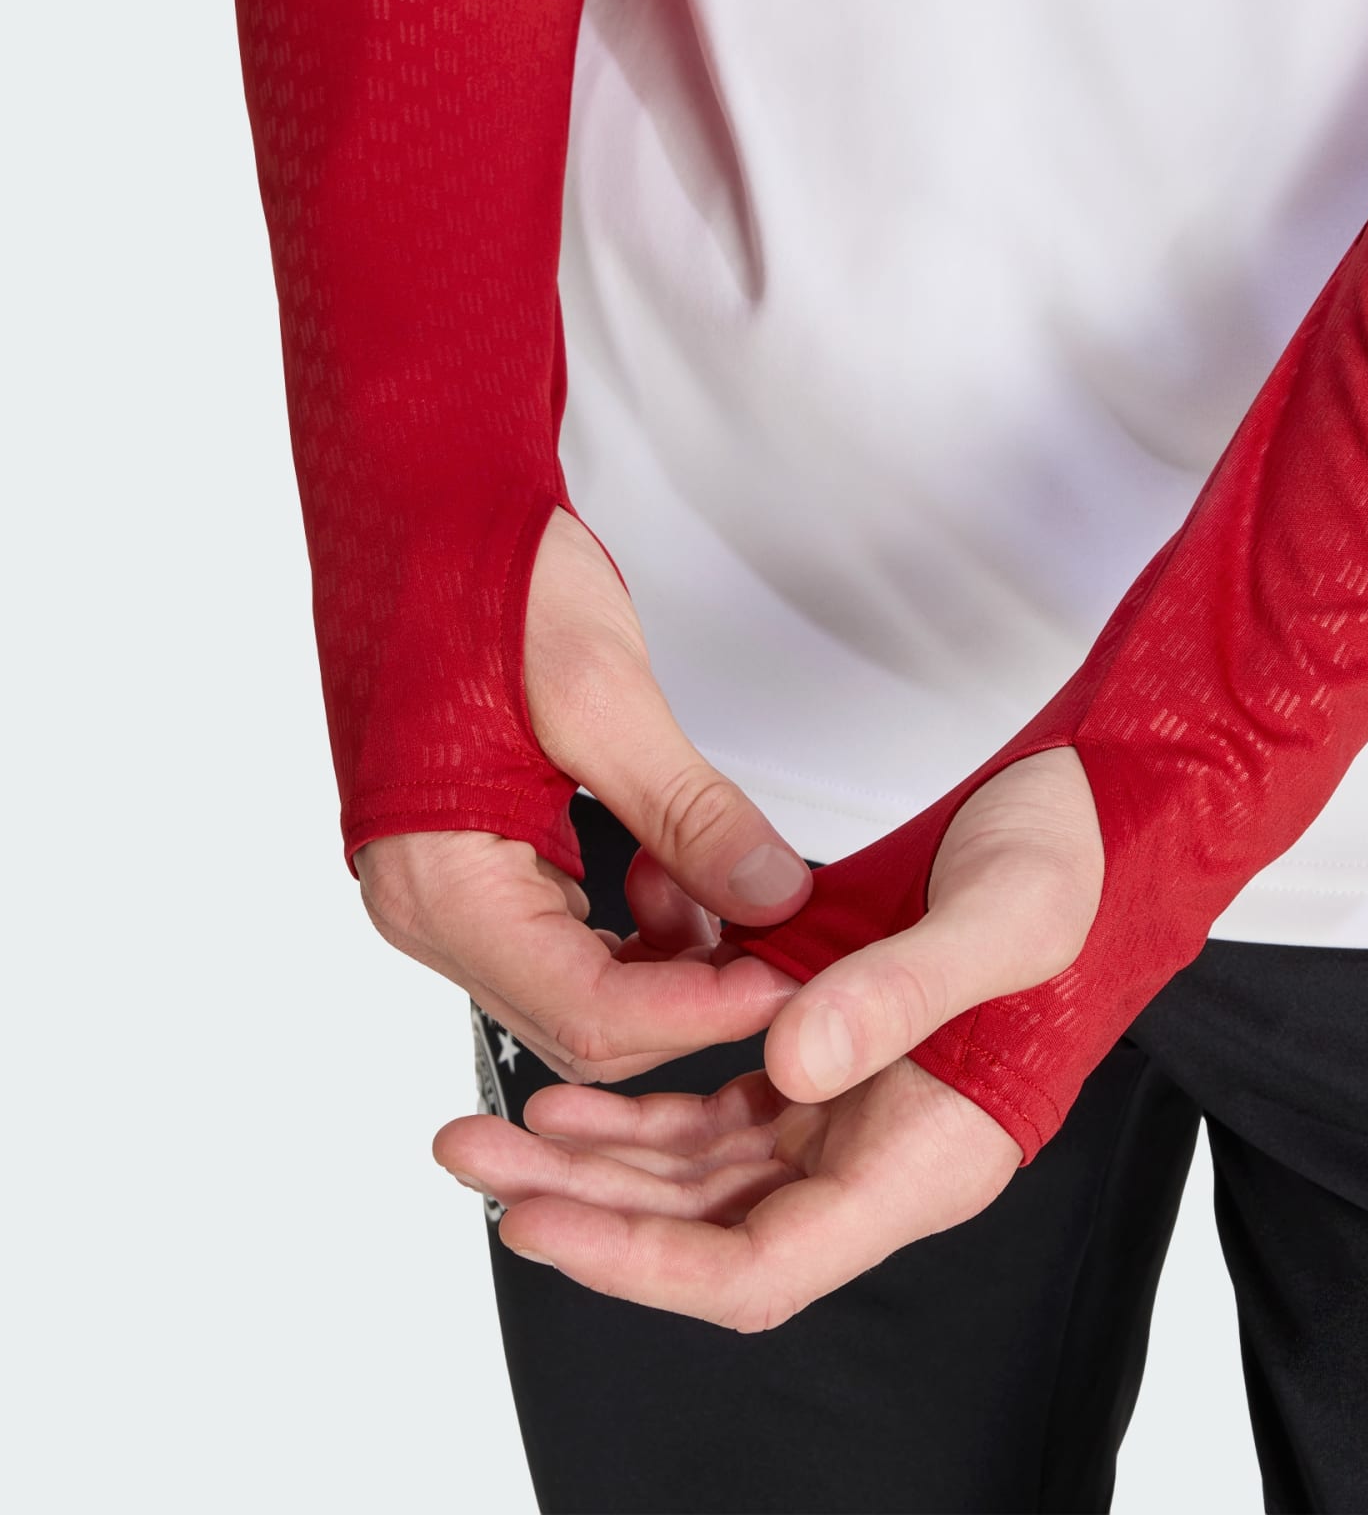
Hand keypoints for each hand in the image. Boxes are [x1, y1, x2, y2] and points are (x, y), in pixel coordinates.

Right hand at [356, 508, 811, 1083]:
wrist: (418, 507)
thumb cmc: (474, 579)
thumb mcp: (601, 693)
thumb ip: (687, 810)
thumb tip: (769, 893)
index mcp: (440, 885)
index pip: (586, 1014)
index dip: (701, 1015)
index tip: (791, 983)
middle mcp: (431, 908)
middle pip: (585, 1018)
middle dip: (695, 990)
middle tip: (783, 933)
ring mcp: (452, 890)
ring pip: (583, 983)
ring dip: (673, 951)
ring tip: (723, 869)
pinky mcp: (481, 862)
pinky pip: (571, 933)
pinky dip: (639, 915)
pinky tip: (675, 858)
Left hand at [433, 747, 1102, 1323]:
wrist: (1100, 815)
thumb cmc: (1080, 870)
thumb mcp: (1002, 917)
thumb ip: (902, 990)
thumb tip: (789, 1061)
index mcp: (929, 1155)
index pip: (762, 1266)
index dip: (642, 1263)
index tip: (540, 1220)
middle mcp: (881, 1153)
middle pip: (708, 1230)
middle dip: (588, 1205)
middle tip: (476, 1155)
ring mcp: (854, 1107)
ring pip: (701, 1175)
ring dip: (601, 1156)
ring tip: (499, 1123)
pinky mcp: (832, 1053)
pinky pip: (719, 1111)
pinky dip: (646, 1102)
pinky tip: (584, 1078)